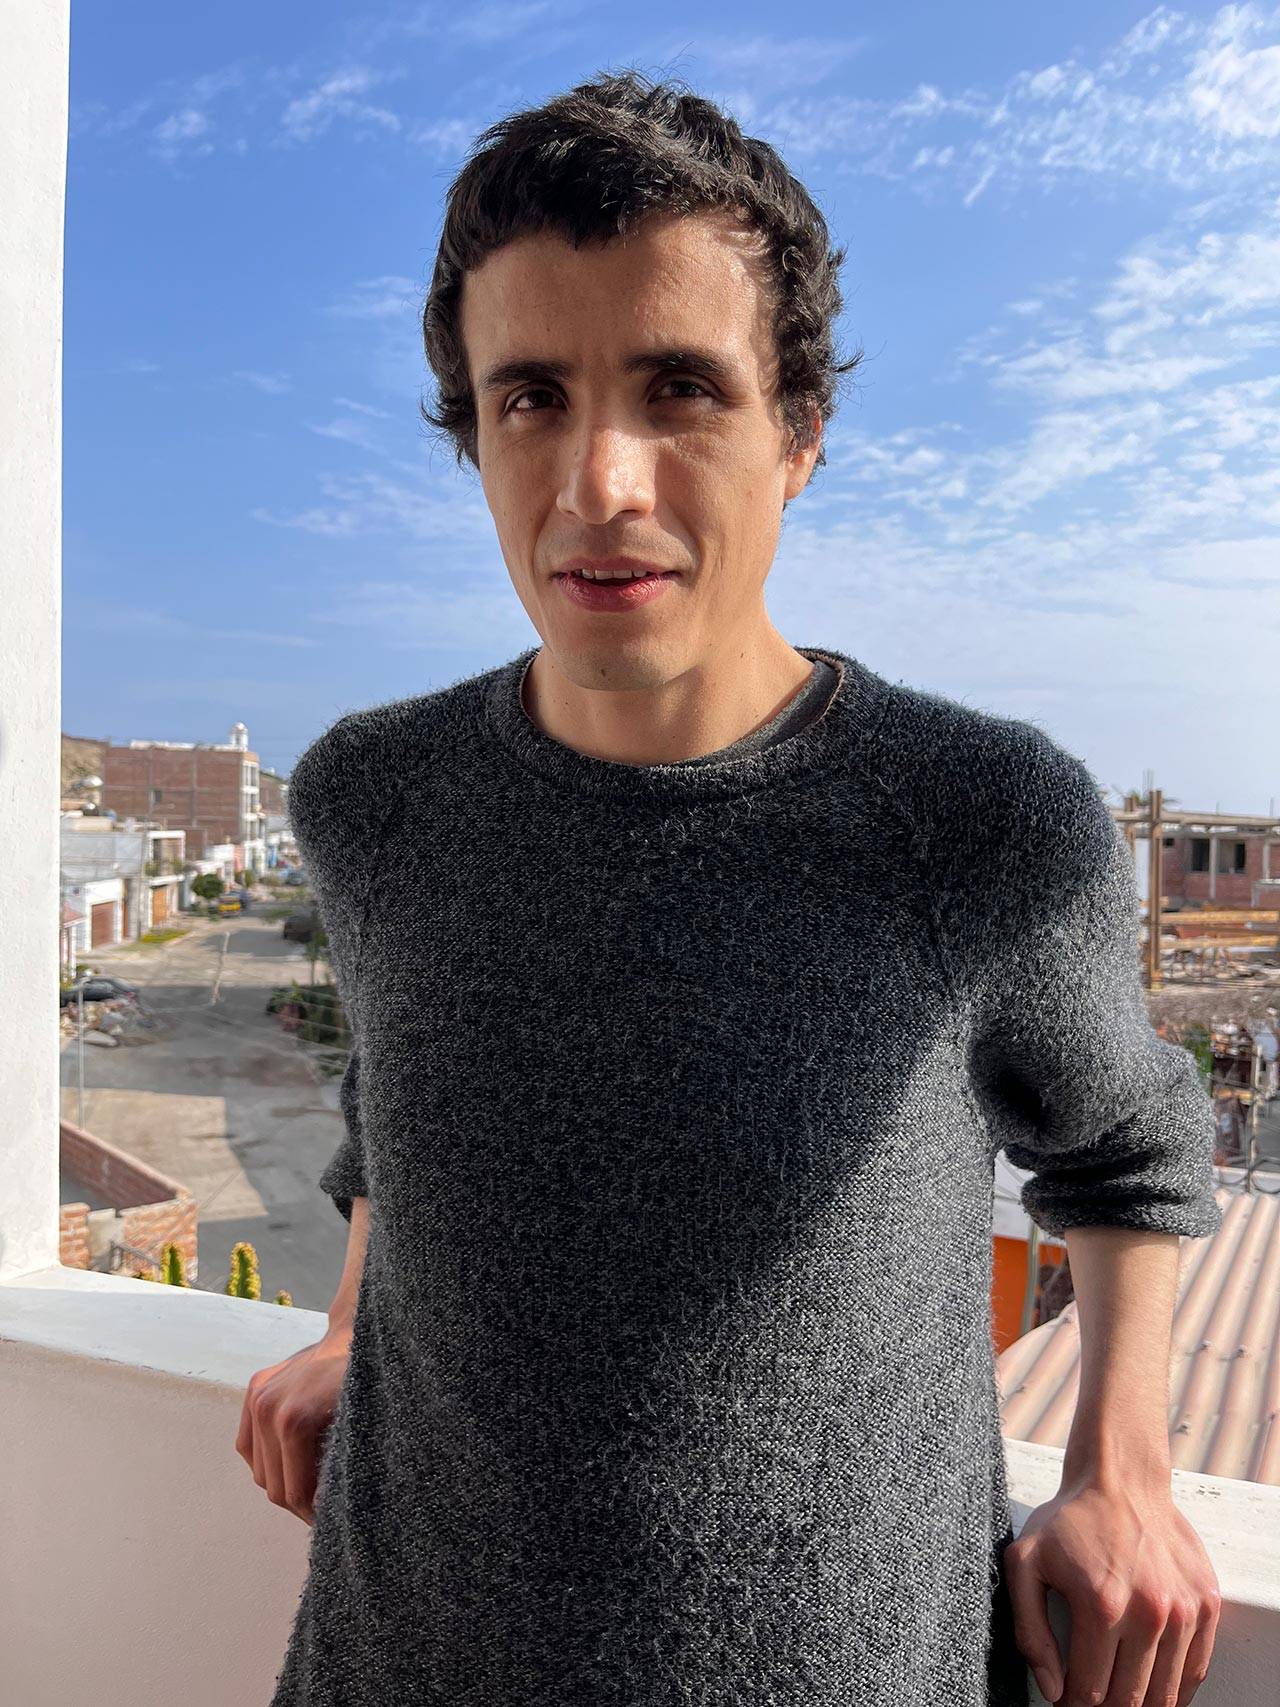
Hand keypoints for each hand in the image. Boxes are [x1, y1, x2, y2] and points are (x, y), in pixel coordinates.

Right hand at [235, 1326, 352, 1525]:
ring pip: (260, 1470)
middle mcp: (268, 1407)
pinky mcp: (255, 1388)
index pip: (295, 1493)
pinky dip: (267, 1461)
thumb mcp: (363, 1431)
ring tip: (313, 1488)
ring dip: (284, 1484)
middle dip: (300, 1504)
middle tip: (325, 1511)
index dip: (314, 1514)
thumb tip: (327, 1511)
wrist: (361, 1331)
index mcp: (293, 1420)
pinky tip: (293, 1463)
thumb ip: (342, 1473)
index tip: (333, 1521)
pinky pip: (248, 1446)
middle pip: (274, 1486)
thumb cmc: (370, 1383)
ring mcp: (258, 1396)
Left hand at [1003, 1475, 1221, 1705]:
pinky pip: (1195, 1671)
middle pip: (1129, 1700)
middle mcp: (1148, 1613)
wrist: (1122, 1479)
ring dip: (1139, 1701)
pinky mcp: (1207, 1605)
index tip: (1066, 1694)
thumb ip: (1030, 1631)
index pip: (1090, 1691)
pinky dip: (1175, 1688)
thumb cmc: (1069, 1521)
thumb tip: (1052, 1689)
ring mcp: (1183, 1611)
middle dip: (1105, 1705)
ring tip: (1118, 1686)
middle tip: (1091, 1691)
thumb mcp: (1025, 1563)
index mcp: (1101, 1606)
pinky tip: (1152, 1680)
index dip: (1073, 1701)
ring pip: (1165, 1695)